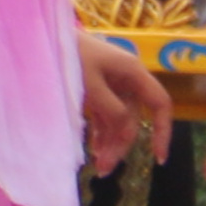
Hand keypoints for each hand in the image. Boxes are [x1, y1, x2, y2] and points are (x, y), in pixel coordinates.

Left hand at [79, 37, 170, 176]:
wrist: (42, 36)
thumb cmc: (69, 55)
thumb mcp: (91, 85)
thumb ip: (112, 110)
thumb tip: (127, 134)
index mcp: (133, 72)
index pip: (160, 104)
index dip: (163, 131)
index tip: (158, 158)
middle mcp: (127, 78)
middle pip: (134, 118)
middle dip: (122, 144)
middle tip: (104, 169)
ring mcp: (111, 83)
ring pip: (119, 120)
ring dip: (110, 142)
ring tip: (98, 165)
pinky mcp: (96, 88)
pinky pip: (105, 115)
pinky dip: (101, 132)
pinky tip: (95, 149)